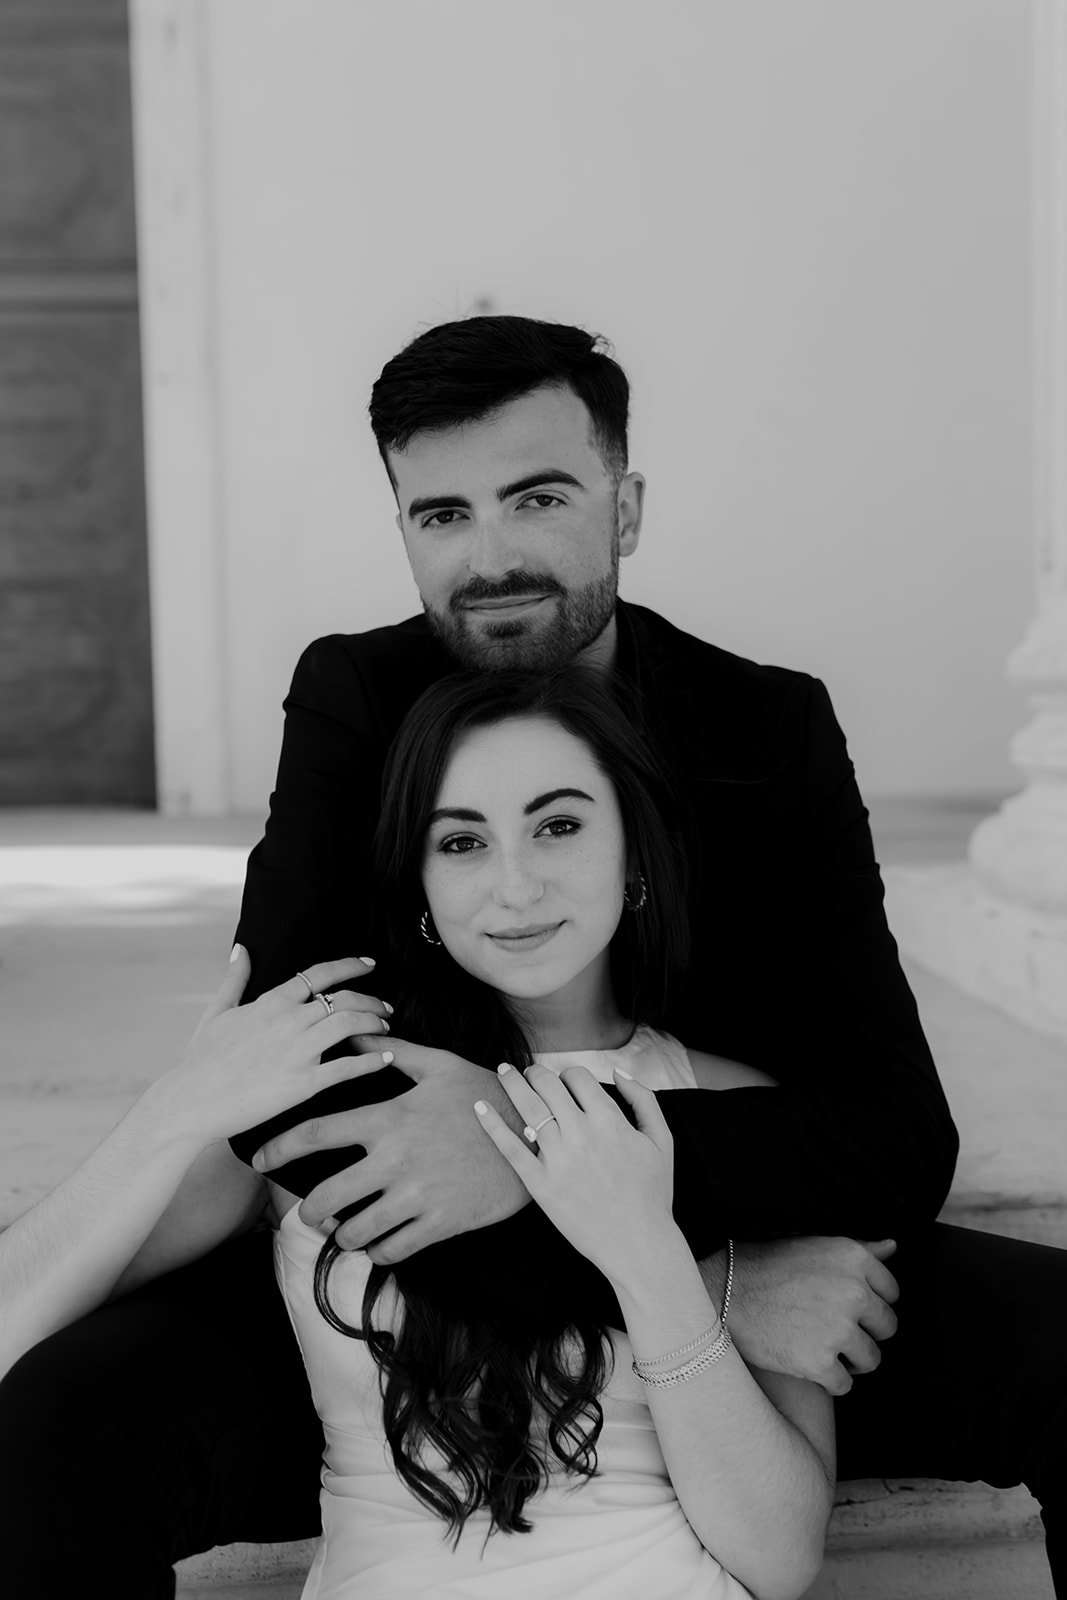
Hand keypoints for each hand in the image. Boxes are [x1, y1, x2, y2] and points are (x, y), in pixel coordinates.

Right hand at [151, 949, 392, 1144]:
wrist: (190, 1101)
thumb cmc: (200, 1060)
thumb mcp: (216, 1012)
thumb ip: (234, 979)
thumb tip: (242, 948)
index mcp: (270, 1002)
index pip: (320, 974)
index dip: (349, 966)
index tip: (369, 964)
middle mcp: (288, 1020)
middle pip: (344, 999)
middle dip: (371, 1000)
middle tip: (386, 1007)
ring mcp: (297, 1051)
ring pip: (350, 1024)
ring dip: (375, 1023)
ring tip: (386, 1028)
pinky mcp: (303, 1083)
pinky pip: (347, 1067)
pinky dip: (372, 1060)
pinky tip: (386, 1058)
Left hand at [252, 1038, 530, 1261]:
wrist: (536, 1134)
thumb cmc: (484, 1093)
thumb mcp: (439, 1065)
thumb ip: (391, 1052)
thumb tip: (352, 1032)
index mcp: (389, 1118)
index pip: (317, 1133)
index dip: (279, 1148)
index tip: (260, 1159)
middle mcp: (395, 1159)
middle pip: (326, 1197)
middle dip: (308, 1211)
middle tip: (309, 1212)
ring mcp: (417, 1194)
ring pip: (355, 1231)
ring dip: (343, 1234)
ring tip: (345, 1228)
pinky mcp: (439, 1222)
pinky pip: (390, 1251)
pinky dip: (377, 1251)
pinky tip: (379, 1241)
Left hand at [474, 1061, 676, 1287]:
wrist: (638, 1243)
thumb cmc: (652, 1193)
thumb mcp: (662, 1140)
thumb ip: (643, 1099)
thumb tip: (618, 1072)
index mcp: (609, 1120)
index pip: (577, 1077)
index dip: (569, 1074)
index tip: (565, 1081)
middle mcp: (580, 1133)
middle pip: (548, 1085)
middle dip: (536, 1072)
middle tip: (527, 1072)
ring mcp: (557, 1158)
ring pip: (527, 1107)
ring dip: (511, 1083)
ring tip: (503, 1071)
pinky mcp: (540, 1184)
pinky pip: (511, 1147)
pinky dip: (493, 1124)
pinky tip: (480, 1105)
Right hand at [709, 1236, 898, 1395]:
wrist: (722, 1292)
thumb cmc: (764, 1265)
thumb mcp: (812, 1244)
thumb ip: (858, 1249)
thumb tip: (893, 1246)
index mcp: (852, 1258)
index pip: (891, 1291)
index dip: (872, 1303)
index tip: (852, 1308)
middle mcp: (853, 1291)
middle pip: (887, 1327)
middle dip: (866, 1332)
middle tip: (838, 1330)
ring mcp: (837, 1329)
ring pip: (871, 1359)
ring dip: (852, 1360)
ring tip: (826, 1350)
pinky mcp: (819, 1362)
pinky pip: (844, 1384)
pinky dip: (830, 1381)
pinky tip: (810, 1365)